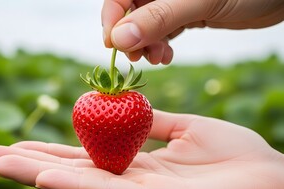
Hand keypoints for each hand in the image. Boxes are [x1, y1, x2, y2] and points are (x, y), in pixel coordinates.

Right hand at [0, 110, 283, 188]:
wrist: (269, 177)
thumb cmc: (232, 154)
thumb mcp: (185, 128)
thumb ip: (152, 122)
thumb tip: (126, 108)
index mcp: (138, 163)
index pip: (84, 154)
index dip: (50, 148)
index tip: (18, 140)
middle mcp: (131, 182)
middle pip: (74, 170)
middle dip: (30, 163)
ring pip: (83, 183)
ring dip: (40, 172)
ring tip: (2, 163)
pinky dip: (77, 182)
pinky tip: (46, 175)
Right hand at [101, 0, 283, 63]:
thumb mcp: (200, 1)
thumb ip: (159, 18)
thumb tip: (119, 39)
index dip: (112, 19)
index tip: (113, 45)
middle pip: (129, 12)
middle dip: (131, 37)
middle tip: (139, 58)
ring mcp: (170, 1)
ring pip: (143, 25)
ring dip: (146, 46)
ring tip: (159, 59)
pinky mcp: (181, 13)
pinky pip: (160, 31)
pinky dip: (159, 46)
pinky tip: (166, 56)